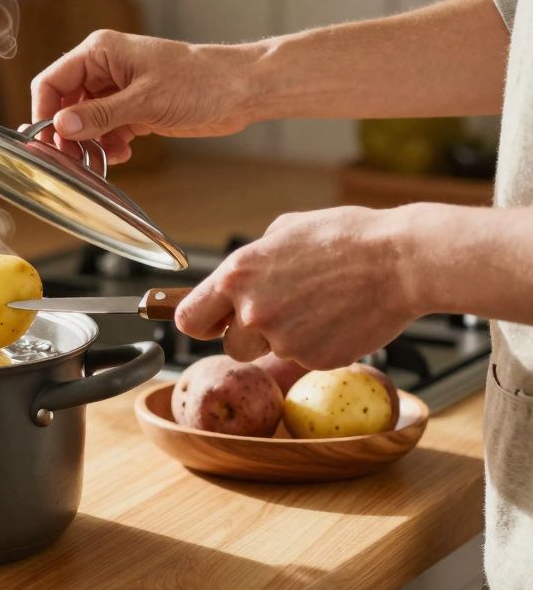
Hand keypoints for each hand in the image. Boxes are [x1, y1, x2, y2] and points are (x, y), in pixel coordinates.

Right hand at [31, 30, 262, 163]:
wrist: (240, 91)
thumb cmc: (199, 81)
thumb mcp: (145, 101)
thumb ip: (100, 115)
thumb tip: (61, 126)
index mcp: (100, 53)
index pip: (52, 81)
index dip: (44, 112)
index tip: (47, 143)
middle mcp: (104, 70)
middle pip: (64, 104)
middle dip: (66, 134)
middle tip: (72, 161)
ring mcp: (118, 91)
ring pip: (84, 121)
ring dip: (88, 143)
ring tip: (100, 160)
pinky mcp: (133, 109)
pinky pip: (105, 130)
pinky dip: (107, 145)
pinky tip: (122, 154)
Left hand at [173, 206, 420, 369]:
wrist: (402, 261)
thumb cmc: (347, 238)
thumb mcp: (286, 230)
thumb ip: (253, 258)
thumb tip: (240, 275)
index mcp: (237, 275)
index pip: (188, 319)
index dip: (201, 324)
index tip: (213, 324)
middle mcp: (252, 311)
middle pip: (230, 347)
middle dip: (250, 337)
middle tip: (283, 314)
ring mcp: (283, 339)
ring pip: (269, 354)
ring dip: (284, 341)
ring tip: (317, 310)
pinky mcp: (314, 359)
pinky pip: (305, 359)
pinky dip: (318, 345)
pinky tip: (339, 318)